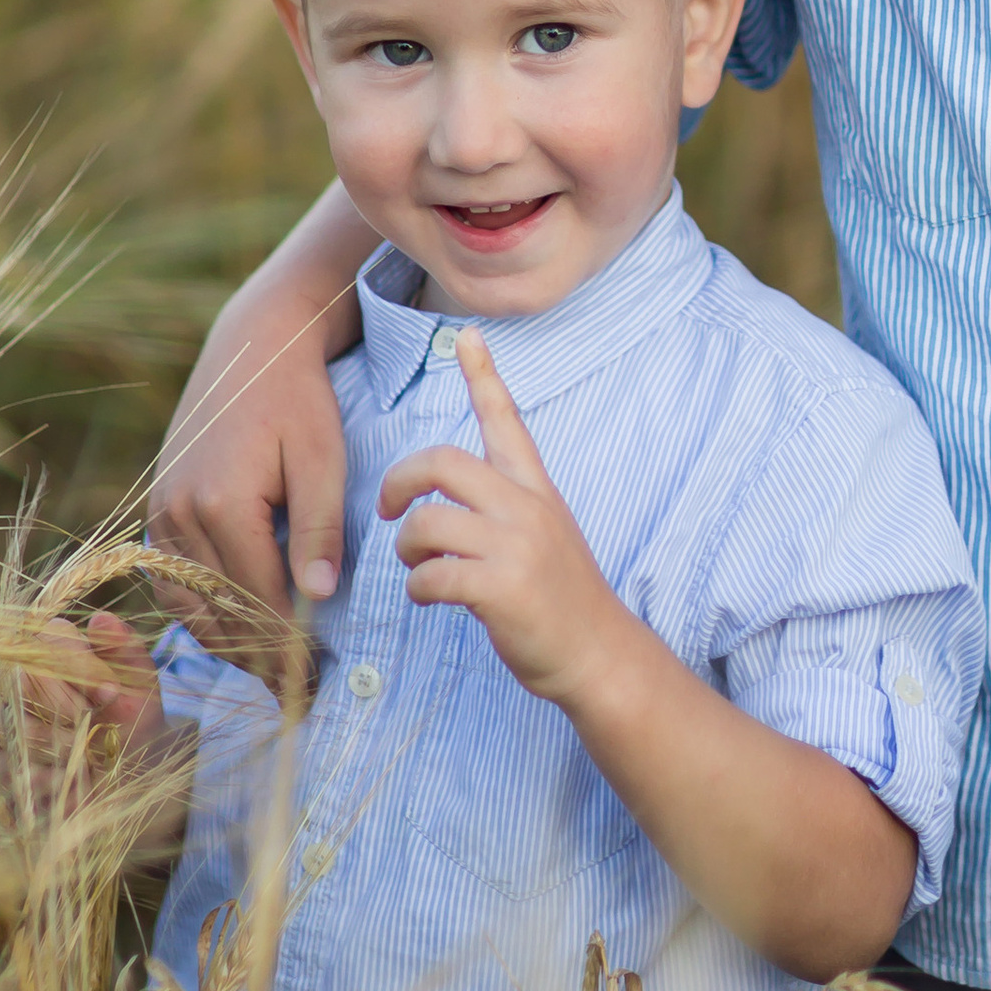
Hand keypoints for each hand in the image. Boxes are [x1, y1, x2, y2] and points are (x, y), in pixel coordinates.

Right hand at [19, 610, 182, 811]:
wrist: (123, 777)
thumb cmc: (132, 721)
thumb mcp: (141, 687)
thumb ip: (126, 651)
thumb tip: (101, 619)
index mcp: (56, 643)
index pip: (50, 639)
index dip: (81, 667)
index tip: (111, 692)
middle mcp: (18, 671)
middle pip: (25, 680)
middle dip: (68, 710)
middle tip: (98, 731)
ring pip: (14, 722)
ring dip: (57, 746)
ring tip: (88, 759)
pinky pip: (5, 762)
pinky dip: (43, 777)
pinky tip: (70, 782)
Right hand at [145, 184, 370, 634]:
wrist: (253, 346)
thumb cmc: (299, 399)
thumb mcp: (323, 458)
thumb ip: (319, 529)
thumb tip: (317, 600)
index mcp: (221, 505)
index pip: (258, 600)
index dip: (291, 645)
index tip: (320, 678)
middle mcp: (179, 515)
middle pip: (218, 613)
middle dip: (259, 656)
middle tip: (300, 689)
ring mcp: (160, 513)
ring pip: (189, 606)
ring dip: (227, 641)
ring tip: (272, 668)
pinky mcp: (157, 509)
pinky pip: (171, 583)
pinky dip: (200, 611)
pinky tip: (236, 627)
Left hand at [379, 332, 638, 708]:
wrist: (599, 655)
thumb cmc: (561, 600)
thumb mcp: (544, 535)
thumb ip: (503, 510)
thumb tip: (446, 508)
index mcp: (535, 490)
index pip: (506, 419)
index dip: (484, 374)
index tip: (467, 335)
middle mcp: (526, 508)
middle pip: (443, 463)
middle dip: (401, 480)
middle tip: (391, 509)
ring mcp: (515, 547)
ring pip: (429, 521)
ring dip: (408, 548)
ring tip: (417, 567)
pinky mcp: (502, 589)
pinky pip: (432, 575)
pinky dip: (418, 588)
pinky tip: (428, 598)